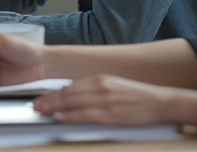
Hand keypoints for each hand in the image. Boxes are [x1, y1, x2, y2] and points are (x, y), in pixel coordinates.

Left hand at [33, 75, 195, 125]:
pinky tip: (59, 117)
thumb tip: (74, 94)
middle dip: (48, 100)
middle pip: (67, 93)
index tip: (40, 98)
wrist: (162, 102)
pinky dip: (70, 116)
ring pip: (73, 103)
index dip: (53, 93)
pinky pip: (86, 115)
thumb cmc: (139, 97)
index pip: (70, 86)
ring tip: (40, 111)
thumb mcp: (114, 86)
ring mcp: (105, 100)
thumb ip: (94, 89)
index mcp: (100, 79)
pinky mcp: (112, 113)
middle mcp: (100, 86)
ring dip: (53, 107)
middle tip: (34, 106)